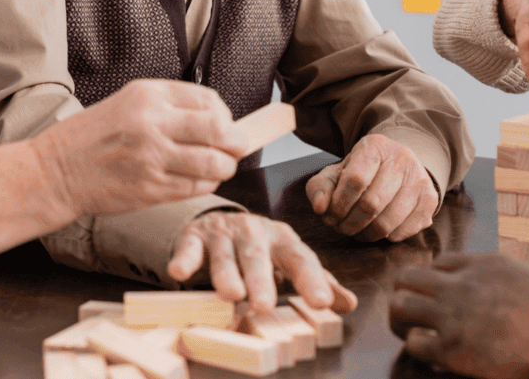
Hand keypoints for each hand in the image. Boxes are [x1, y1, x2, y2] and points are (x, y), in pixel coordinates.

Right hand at [33, 79, 248, 218]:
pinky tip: (202, 180)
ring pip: (212, 163)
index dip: (226, 115)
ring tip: (224, 166)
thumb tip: (220, 117)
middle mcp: (152, 124)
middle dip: (237, 142)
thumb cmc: (96, 135)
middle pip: (218, 131)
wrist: (55, 171)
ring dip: (226, 167)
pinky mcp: (150, 189)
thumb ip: (174, 106)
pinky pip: (194, 187)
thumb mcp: (132, 101)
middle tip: (239, 146)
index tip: (227, 124)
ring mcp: (151, 158)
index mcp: (149, 96)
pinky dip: (206, 184)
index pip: (209, 101)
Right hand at [167, 211, 354, 312]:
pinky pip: (189, 248)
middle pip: (259, 257)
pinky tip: (180, 272)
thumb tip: (349, 304)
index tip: (322, 303)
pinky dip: (184, 259)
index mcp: (283, 239)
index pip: (300, 259)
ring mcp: (224, 233)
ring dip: (227, 274)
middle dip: (262, 280)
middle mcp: (255, 232)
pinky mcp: (195, 237)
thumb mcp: (290, 261)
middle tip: (265, 305)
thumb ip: (317, 282)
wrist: (221, 222)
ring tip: (231, 295)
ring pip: (225, 255)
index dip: (311, 279)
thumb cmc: (263, 250)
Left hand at [305, 134, 438, 241]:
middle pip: (371, 204)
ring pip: (388, 222)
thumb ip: (320, 188)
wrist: (398, 165)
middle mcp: (402, 158)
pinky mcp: (430, 199)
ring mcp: (420, 179)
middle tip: (341, 227)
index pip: (355, 179)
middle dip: (349, 223)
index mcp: (375, 146)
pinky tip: (376, 228)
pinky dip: (385, 238)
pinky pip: (404, 231)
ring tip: (356, 230)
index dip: (339, 204)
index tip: (330, 214)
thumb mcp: (336, 173)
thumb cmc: (362, 171)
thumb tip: (320, 208)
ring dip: (366, 234)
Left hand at [389, 253, 528, 378]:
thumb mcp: (524, 276)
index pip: (438, 263)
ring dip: (401, 320)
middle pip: (407, 277)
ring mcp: (453, 314)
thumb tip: (491, 290)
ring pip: (399, 306)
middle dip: (405, 294)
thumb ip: (497, 278)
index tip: (441, 298)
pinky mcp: (453, 347)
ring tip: (412, 332)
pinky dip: (419, 347)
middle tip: (412, 313)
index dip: (436, 281)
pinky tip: (435, 354)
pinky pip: (414, 342)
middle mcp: (461, 283)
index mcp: (481, 263)